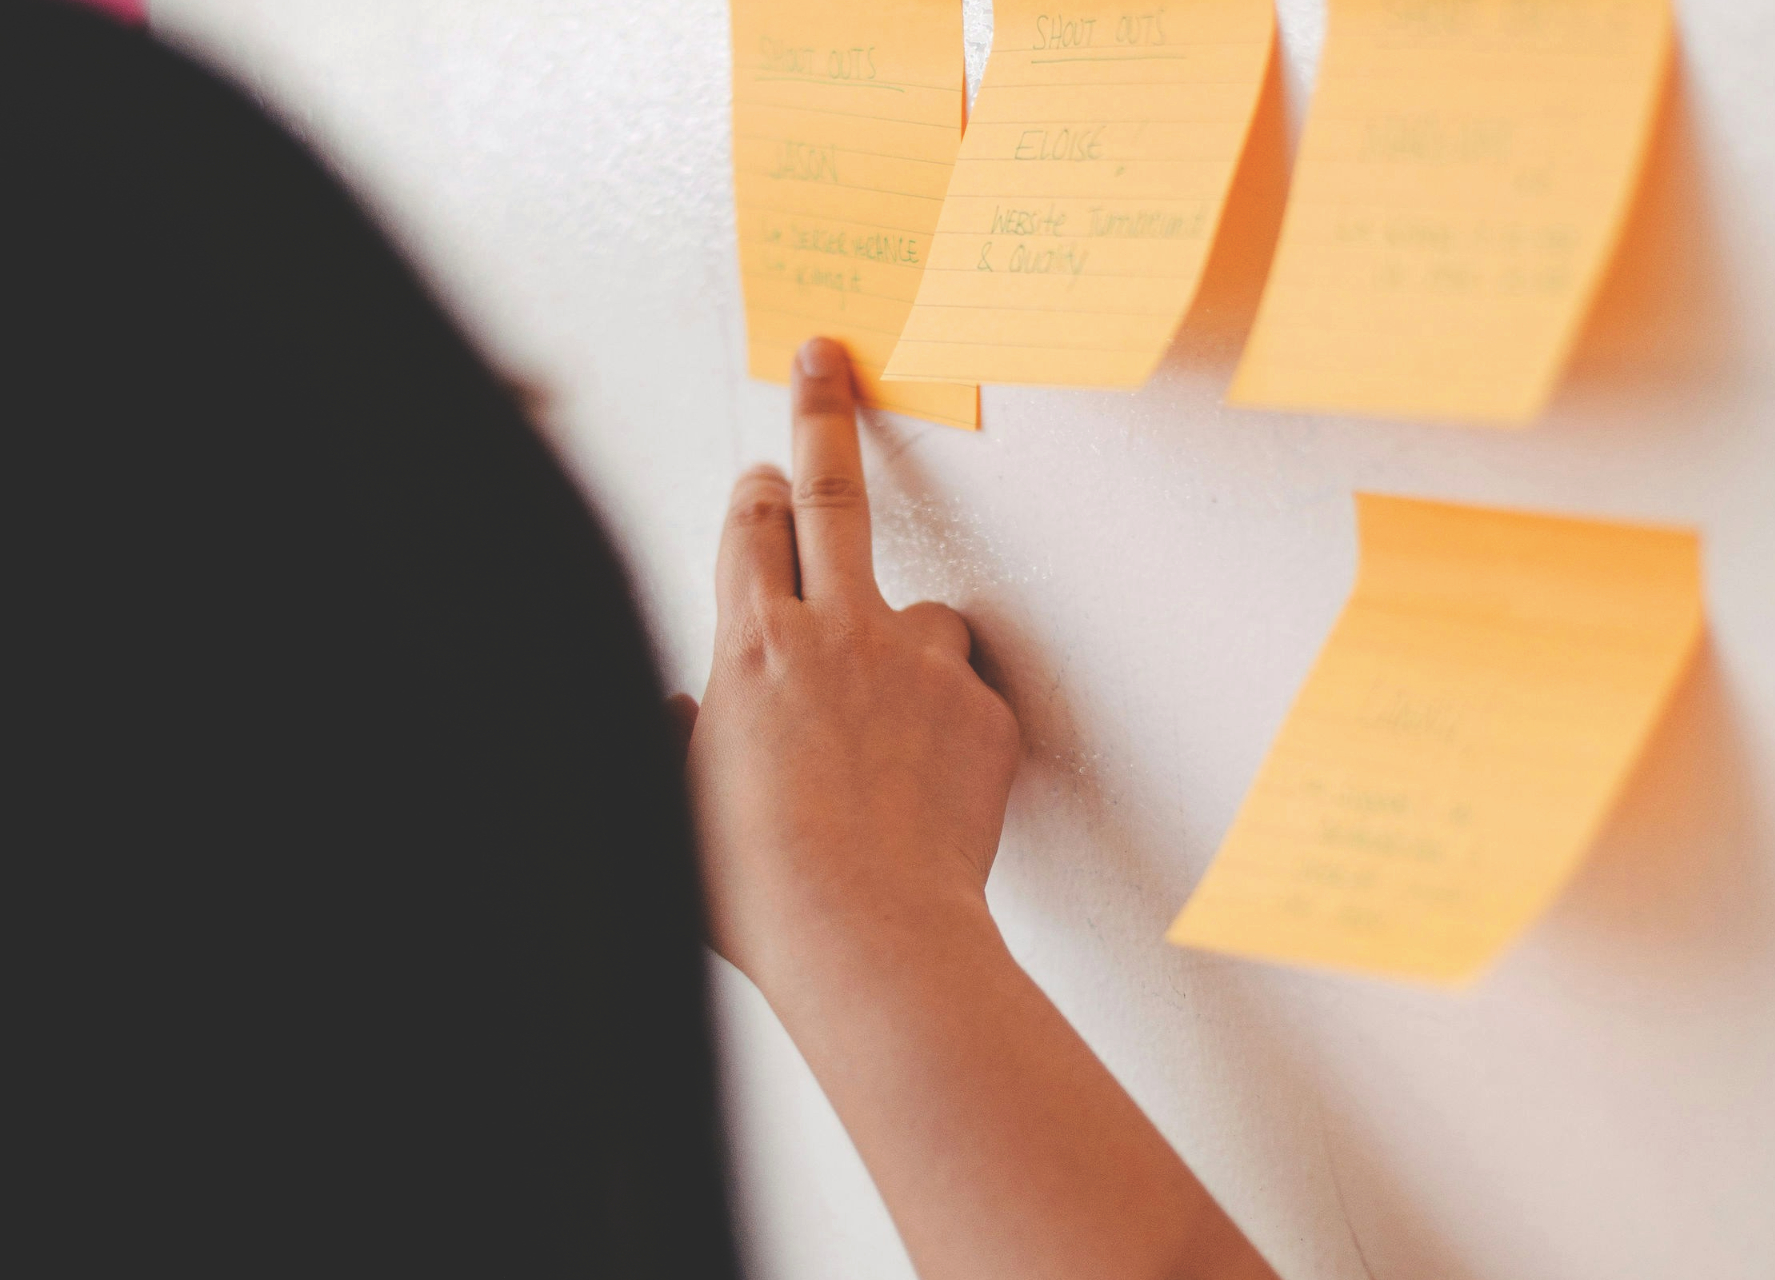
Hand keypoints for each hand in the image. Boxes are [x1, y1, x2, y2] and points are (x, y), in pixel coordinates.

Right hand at [682, 338, 1019, 999]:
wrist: (866, 935)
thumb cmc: (758, 889)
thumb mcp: (675, 806)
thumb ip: (676, 739)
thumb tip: (679, 710)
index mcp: (752, 647)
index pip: (747, 530)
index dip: (751, 493)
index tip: (759, 471)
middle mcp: (836, 633)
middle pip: (830, 495)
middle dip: (823, 416)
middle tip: (829, 360)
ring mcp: (918, 664)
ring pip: (923, 611)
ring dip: (907, 637)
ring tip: (894, 715)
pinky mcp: (982, 709)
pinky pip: (967, 693)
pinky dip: (950, 718)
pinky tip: (931, 780)